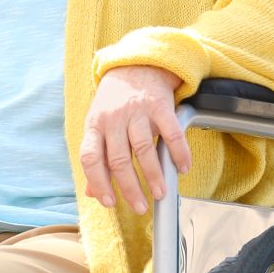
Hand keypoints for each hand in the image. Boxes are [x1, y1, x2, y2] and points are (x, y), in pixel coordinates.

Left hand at [78, 65, 191, 215]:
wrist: (136, 65)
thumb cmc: (115, 102)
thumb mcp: (99, 126)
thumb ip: (97, 158)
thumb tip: (92, 192)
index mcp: (95, 125)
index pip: (91, 158)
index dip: (99, 182)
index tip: (110, 202)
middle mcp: (113, 118)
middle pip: (119, 159)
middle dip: (130, 188)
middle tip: (140, 207)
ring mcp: (136, 110)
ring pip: (143, 148)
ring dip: (154, 175)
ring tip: (161, 193)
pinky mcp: (159, 104)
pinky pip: (171, 132)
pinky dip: (178, 152)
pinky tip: (182, 167)